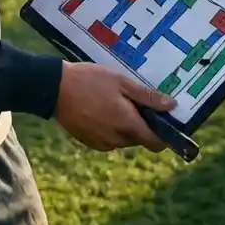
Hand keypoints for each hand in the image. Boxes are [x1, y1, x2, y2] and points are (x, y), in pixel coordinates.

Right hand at [54, 62, 175, 151]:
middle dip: (141, 124)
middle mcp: (116, 140)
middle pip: (139, 139)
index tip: (163, 119)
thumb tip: (171, 106)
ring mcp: (101, 143)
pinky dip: (110, 128)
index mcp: (128, 126)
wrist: (53, 88)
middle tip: (133, 101)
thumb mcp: (122, 82)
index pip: (156, 143)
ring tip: (114, 101)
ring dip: (124, 126)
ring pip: (123, 139)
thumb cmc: (90, 81)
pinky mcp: (88, 141)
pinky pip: (108, 139)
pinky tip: (100, 108)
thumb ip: (147, 97)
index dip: (164, 134)